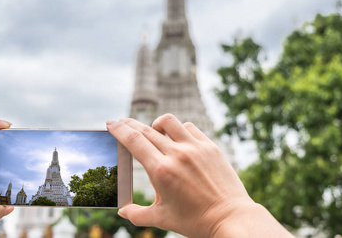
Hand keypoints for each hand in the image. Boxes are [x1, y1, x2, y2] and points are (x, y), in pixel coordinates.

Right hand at [107, 114, 292, 237]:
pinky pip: (190, 128)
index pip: (133, 141)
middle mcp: (177, 154)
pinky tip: (177, 138)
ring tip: (153, 131)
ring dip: (155, 123)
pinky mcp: (210, 147)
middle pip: (146, 129)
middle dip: (129, 124)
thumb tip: (122, 211)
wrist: (230, 217)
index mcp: (161, 171)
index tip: (110, 123)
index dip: (119, 129)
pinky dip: (179, 130)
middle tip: (120, 122)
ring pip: (169, 121)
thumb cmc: (195, 220)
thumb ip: (137, 214)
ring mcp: (195, 148)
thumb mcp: (162, 218)